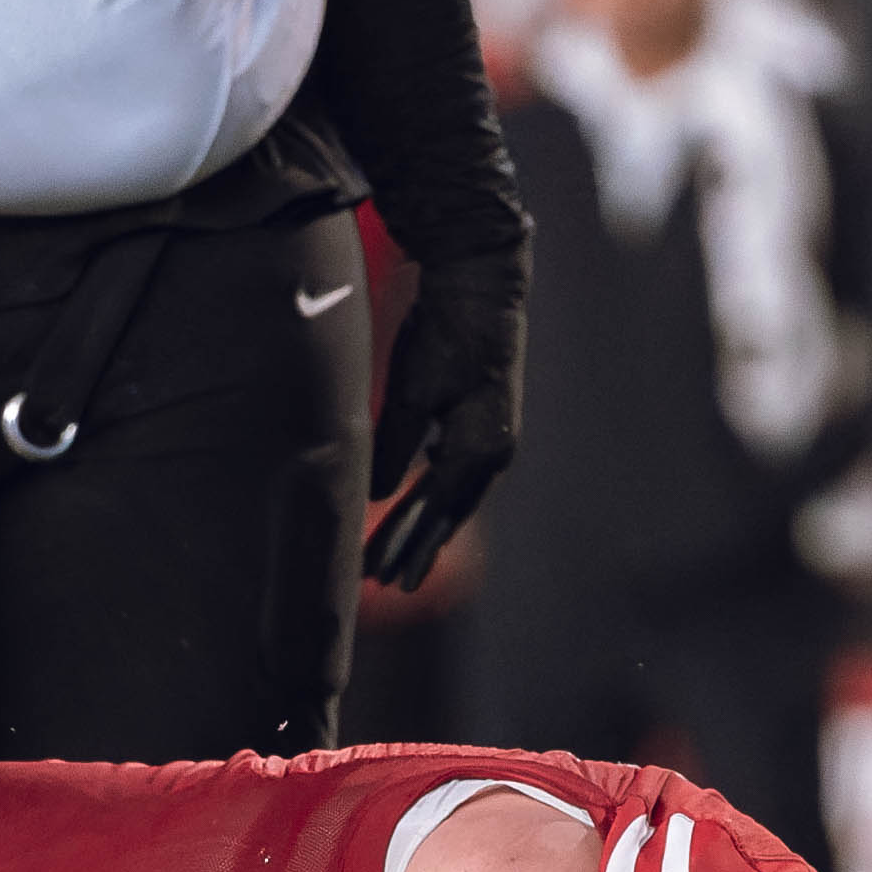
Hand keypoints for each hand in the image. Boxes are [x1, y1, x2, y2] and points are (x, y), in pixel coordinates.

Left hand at [366, 248, 523, 590]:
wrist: (481, 288)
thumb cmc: (444, 337)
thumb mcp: (411, 394)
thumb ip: (393, 448)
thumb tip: (377, 498)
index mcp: (479, 449)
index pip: (435, 512)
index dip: (407, 546)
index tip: (383, 579)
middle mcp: (494, 450)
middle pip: (448, 512)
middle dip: (416, 547)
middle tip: (384, 583)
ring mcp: (493, 435)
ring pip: (455, 495)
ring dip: (426, 525)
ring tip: (400, 556)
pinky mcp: (484, 420)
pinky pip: (458, 471)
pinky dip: (436, 495)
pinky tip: (417, 505)